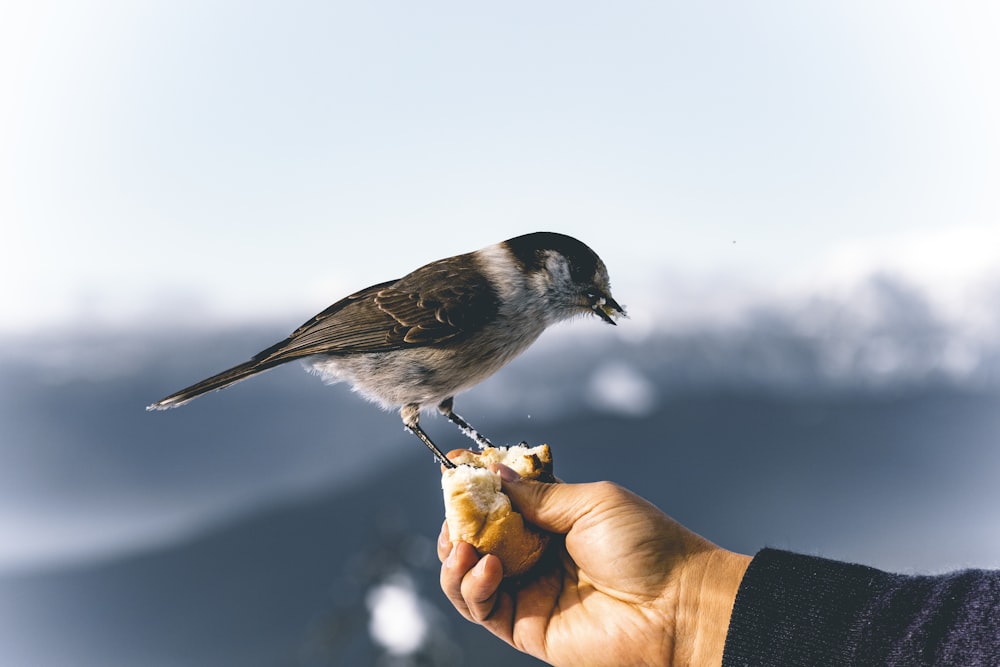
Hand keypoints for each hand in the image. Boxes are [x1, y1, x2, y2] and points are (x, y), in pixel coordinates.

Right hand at [438, 467, 750, 665]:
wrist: (679, 605)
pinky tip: (486, 566)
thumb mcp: (592, 503)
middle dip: (460, 522)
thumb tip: (496, 473)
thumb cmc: (647, 547)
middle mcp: (538, 556)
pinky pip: (483, 608)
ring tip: (464, 544)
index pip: (503, 503)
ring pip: (470, 576)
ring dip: (456, 557)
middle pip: (479, 538)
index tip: (454, 467)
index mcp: (556, 521)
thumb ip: (540, 495)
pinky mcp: (527, 627)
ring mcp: (531, 592)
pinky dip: (472, 586)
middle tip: (454, 510)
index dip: (478, 487)